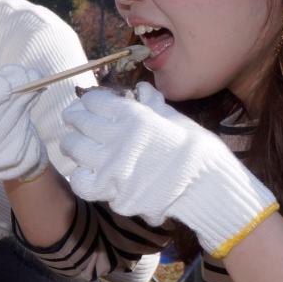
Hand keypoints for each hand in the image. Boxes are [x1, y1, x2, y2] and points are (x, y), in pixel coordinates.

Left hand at [60, 83, 274, 254]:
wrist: (208, 189)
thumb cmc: (198, 150)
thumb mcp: (176, 120)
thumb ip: (153, 105)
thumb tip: (142, 88)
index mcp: (134, 117)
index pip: (94, 101)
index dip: (88, 101)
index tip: (87, 104)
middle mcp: (117, 140)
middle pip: (79, 122)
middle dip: (75, 119)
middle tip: (75, 121)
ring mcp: (112, 168)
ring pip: (74, 149)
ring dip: (73, 145)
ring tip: (76, 145)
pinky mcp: (112, 193)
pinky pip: (81, 182)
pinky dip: (81, 177)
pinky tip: (87, 173)